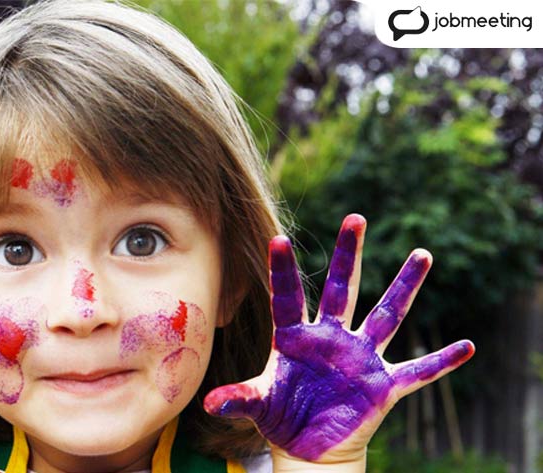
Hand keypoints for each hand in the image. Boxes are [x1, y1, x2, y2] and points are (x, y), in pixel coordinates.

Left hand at [204, 214, 473, 463]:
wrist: (309, 447)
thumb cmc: (282, 418)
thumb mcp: (258, 405)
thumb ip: (238, 398)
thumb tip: (209, 403)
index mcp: (296, 338)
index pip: (288, 297)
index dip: (283, 270)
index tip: (277, 238)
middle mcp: (331, 338)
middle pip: (342, 289)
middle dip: (349, 254)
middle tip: (354, 217)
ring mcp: (360, 359)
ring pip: (386, 316)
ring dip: (404, 287)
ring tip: (422, 254)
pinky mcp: (382, 386)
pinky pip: (418, 371)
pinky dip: (442, 362)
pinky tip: (468, 347)